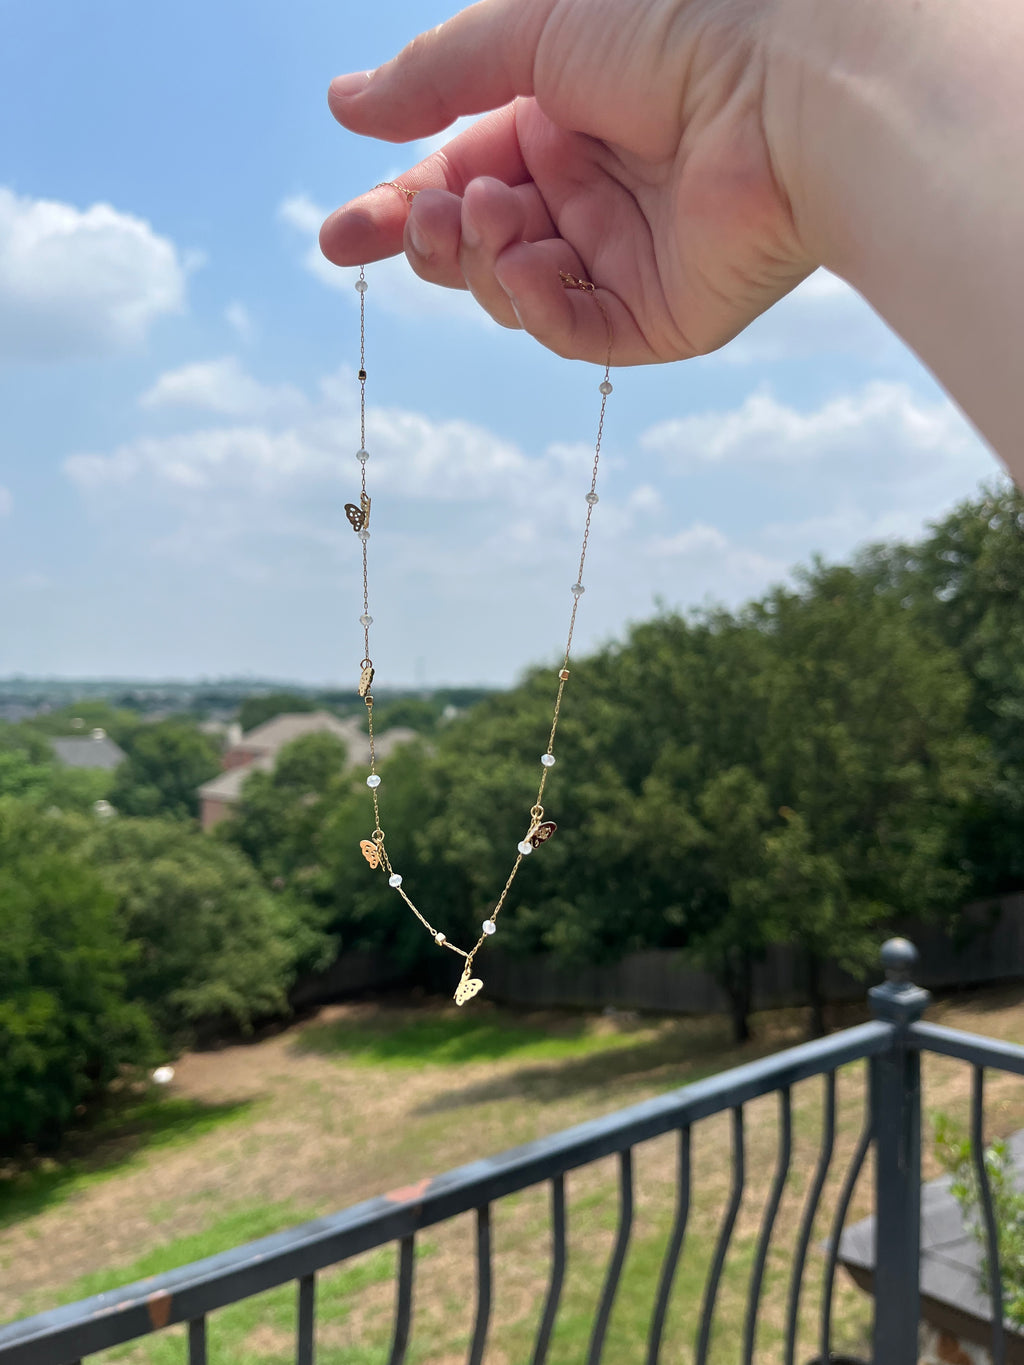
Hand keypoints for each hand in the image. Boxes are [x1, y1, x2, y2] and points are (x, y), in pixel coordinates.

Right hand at [319, 0, 814, 365]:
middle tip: (422, 219)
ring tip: (493, 211)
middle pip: (476, 248)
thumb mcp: (529, 31)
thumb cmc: (673, 28)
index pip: (456, 180)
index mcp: (557, 125)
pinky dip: (535, 303)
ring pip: (513, 293)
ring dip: (480, 259)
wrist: (785, 82)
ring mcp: (624, 259)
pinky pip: (573, 331)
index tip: (339, 241)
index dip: (394, 212)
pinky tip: (525, 261)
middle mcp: (587, 195)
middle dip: (430, 240)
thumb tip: (343, 105)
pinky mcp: (661, 316)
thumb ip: (435, 77)